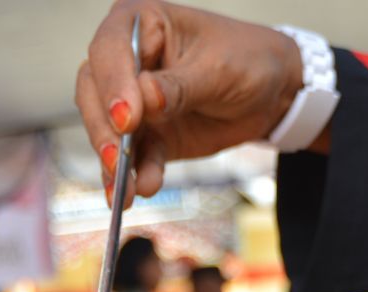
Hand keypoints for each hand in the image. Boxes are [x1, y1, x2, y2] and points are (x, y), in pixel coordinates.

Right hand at [77, 0, 305, 202]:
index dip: (113, 85)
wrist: (272, 92)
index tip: (126, 119)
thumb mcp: (219, 68)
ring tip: (124, 191)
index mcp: (142, 23)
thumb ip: (180, 86)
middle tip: (116, 160)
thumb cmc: (247, 60)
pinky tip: (145, 188)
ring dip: (114, 164)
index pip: (109, 51)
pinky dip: (137, 176)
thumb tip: (145, 99)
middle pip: (94, 93)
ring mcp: (134, 100)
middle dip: (103, 130)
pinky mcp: (148, 135)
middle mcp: (127, 60)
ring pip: (107, 131)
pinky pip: (135, 157)